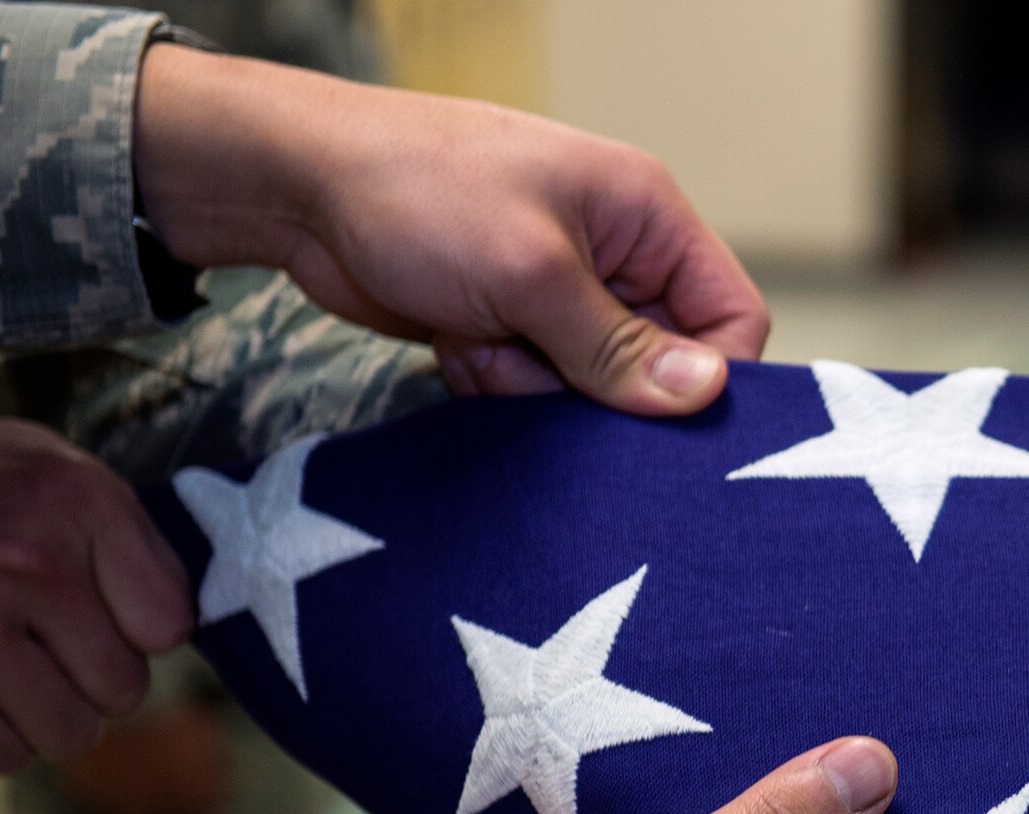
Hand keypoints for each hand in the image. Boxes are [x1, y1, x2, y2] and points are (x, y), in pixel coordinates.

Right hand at [0, 420, 191, 772]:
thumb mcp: (41, 467)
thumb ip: (121, 532)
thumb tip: (183, 618)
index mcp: (76, 502)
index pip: (169, 624)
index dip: (132, 627)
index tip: (91, 606)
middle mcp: (30, 563)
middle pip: (124, 689)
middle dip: (84, 675)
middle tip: (29, 636)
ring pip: (71, 733)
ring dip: (39, 713)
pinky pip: (5, 755)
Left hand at [134, 45, 767, 415]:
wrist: (297, 188)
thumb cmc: (416, 192)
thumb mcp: (533, 274)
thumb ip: (620, 345)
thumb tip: (705, 393)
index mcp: (647, 215)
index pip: (732, 316)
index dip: (706, 376)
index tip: (650, 411)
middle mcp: (618, 252)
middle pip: (659, 363)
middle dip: (598, 386)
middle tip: (540, 370)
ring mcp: (563, 289)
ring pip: (595, 387)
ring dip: (537, 388)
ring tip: (483, 343)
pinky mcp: (515, 322)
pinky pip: (540, 388)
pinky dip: (499, 383)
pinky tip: (457, 344)